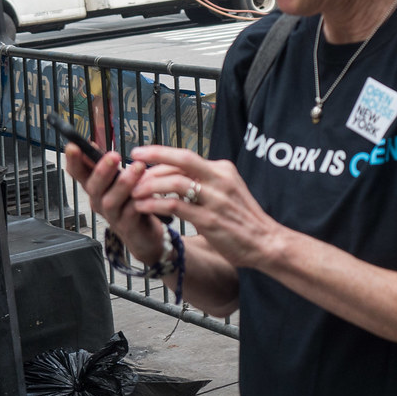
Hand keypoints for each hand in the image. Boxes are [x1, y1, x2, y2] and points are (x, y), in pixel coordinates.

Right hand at [64, 146, 162, 259]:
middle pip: (93, 187)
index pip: (78, 173)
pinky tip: (148, 192)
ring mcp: (112, 215)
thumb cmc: (130, 201)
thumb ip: (107, 165)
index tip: (73, 146)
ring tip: (138, 168)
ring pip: (111, 200)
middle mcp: (99, 201)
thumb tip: (92, 144)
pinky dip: (138, 201)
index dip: (74, 161)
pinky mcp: (127, 226)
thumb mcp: (117, 180)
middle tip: (113, 156)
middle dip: (101, 171)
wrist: (143, 233)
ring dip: (123, 183)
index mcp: (95, 187)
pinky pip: (131, 212)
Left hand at [128, 146, 280, 269]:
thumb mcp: (227, 192)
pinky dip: (155, 205)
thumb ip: (206, 182)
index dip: (160, 153)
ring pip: (175, 181)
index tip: (140, 154)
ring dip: (150, 185)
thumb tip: (178, 175)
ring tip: (134, 192)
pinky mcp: (210, 219)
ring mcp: (215, 199)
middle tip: (130, 169)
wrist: (266, 242)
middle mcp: (220, 179)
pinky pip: (175, 205)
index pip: (186, 156)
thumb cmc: (243, 220)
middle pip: (181, 160)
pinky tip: (143, 208)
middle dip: (152, 160)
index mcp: (223, 170)